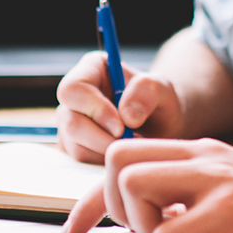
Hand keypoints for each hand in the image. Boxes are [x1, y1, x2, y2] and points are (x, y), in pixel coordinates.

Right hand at [55, 51, 186, 162]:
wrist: (162, 127)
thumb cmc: (160, 103)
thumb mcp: (163, 90)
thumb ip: (147, 92)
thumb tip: (126, 116)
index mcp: (91, 69)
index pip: (73, 89)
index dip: (94, 109)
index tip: (122, 126)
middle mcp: (74, 96)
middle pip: (71, 122)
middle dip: (103, 138)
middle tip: (132, 142)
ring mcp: (69, 122)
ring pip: (75, 146)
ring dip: (107, 152)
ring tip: (132, 145)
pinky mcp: (73, 147)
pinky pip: (82, 162)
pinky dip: (104, 162)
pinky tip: (124, 154)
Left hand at [59, 138, 232, 232]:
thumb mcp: (227, 190)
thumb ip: (188, 194)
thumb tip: (141, 220)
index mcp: (199, 151)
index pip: (122, 158)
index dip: (88, 201)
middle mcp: (203, 156)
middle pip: (117, 158)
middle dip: (113, 204)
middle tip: (144, 232)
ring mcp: (217, 179)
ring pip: (133, 185)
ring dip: (142, 226)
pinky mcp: (232, 209)